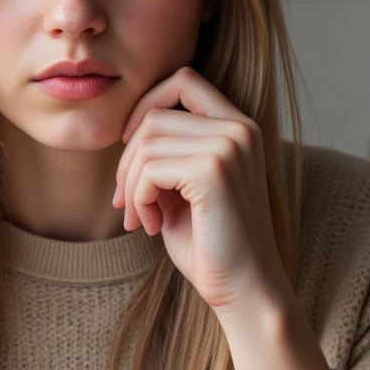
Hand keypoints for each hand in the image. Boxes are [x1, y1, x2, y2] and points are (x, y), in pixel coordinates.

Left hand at [113, 66, 288, 315]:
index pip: (184, 81)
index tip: (130, 148)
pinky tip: (150, 226)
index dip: (146, 105)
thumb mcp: (185, 188)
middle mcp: (239, 129)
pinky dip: (138, 198)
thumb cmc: (211, 244)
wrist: (244, 288)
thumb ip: (167, 154)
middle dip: (128, 160)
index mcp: (238, 127)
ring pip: (147, 141)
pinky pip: (149, 169)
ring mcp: (229, 146)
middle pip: (155, 115)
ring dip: (130, 183)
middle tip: (125, 201)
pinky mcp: (213, 171)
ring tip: (139, 217)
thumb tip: (127, 131)